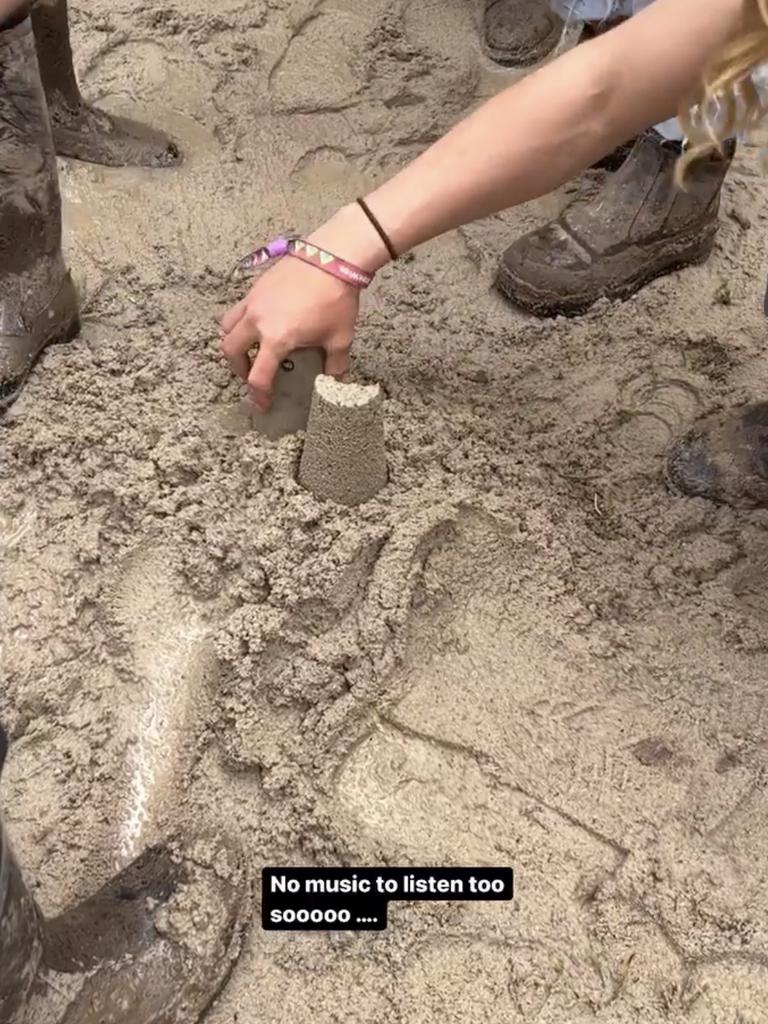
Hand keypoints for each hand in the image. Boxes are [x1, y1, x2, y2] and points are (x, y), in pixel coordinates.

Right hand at [219, 205, 388, 410]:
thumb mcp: (340, 338)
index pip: (259, 377)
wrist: (332, 257)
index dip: (259, 395)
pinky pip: (237, 308)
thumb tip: (335, 381)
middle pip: (230, 351)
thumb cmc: (336, 299)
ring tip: (247, 348)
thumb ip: (335, 364)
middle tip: (251, 375)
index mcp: (276, 339)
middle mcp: (257, 321)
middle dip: (238, 368)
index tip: (262, 404)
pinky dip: (240, 321)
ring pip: (226, 327)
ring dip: (232, 343)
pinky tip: (259, 322)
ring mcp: (253, 301)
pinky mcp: (256, 286)